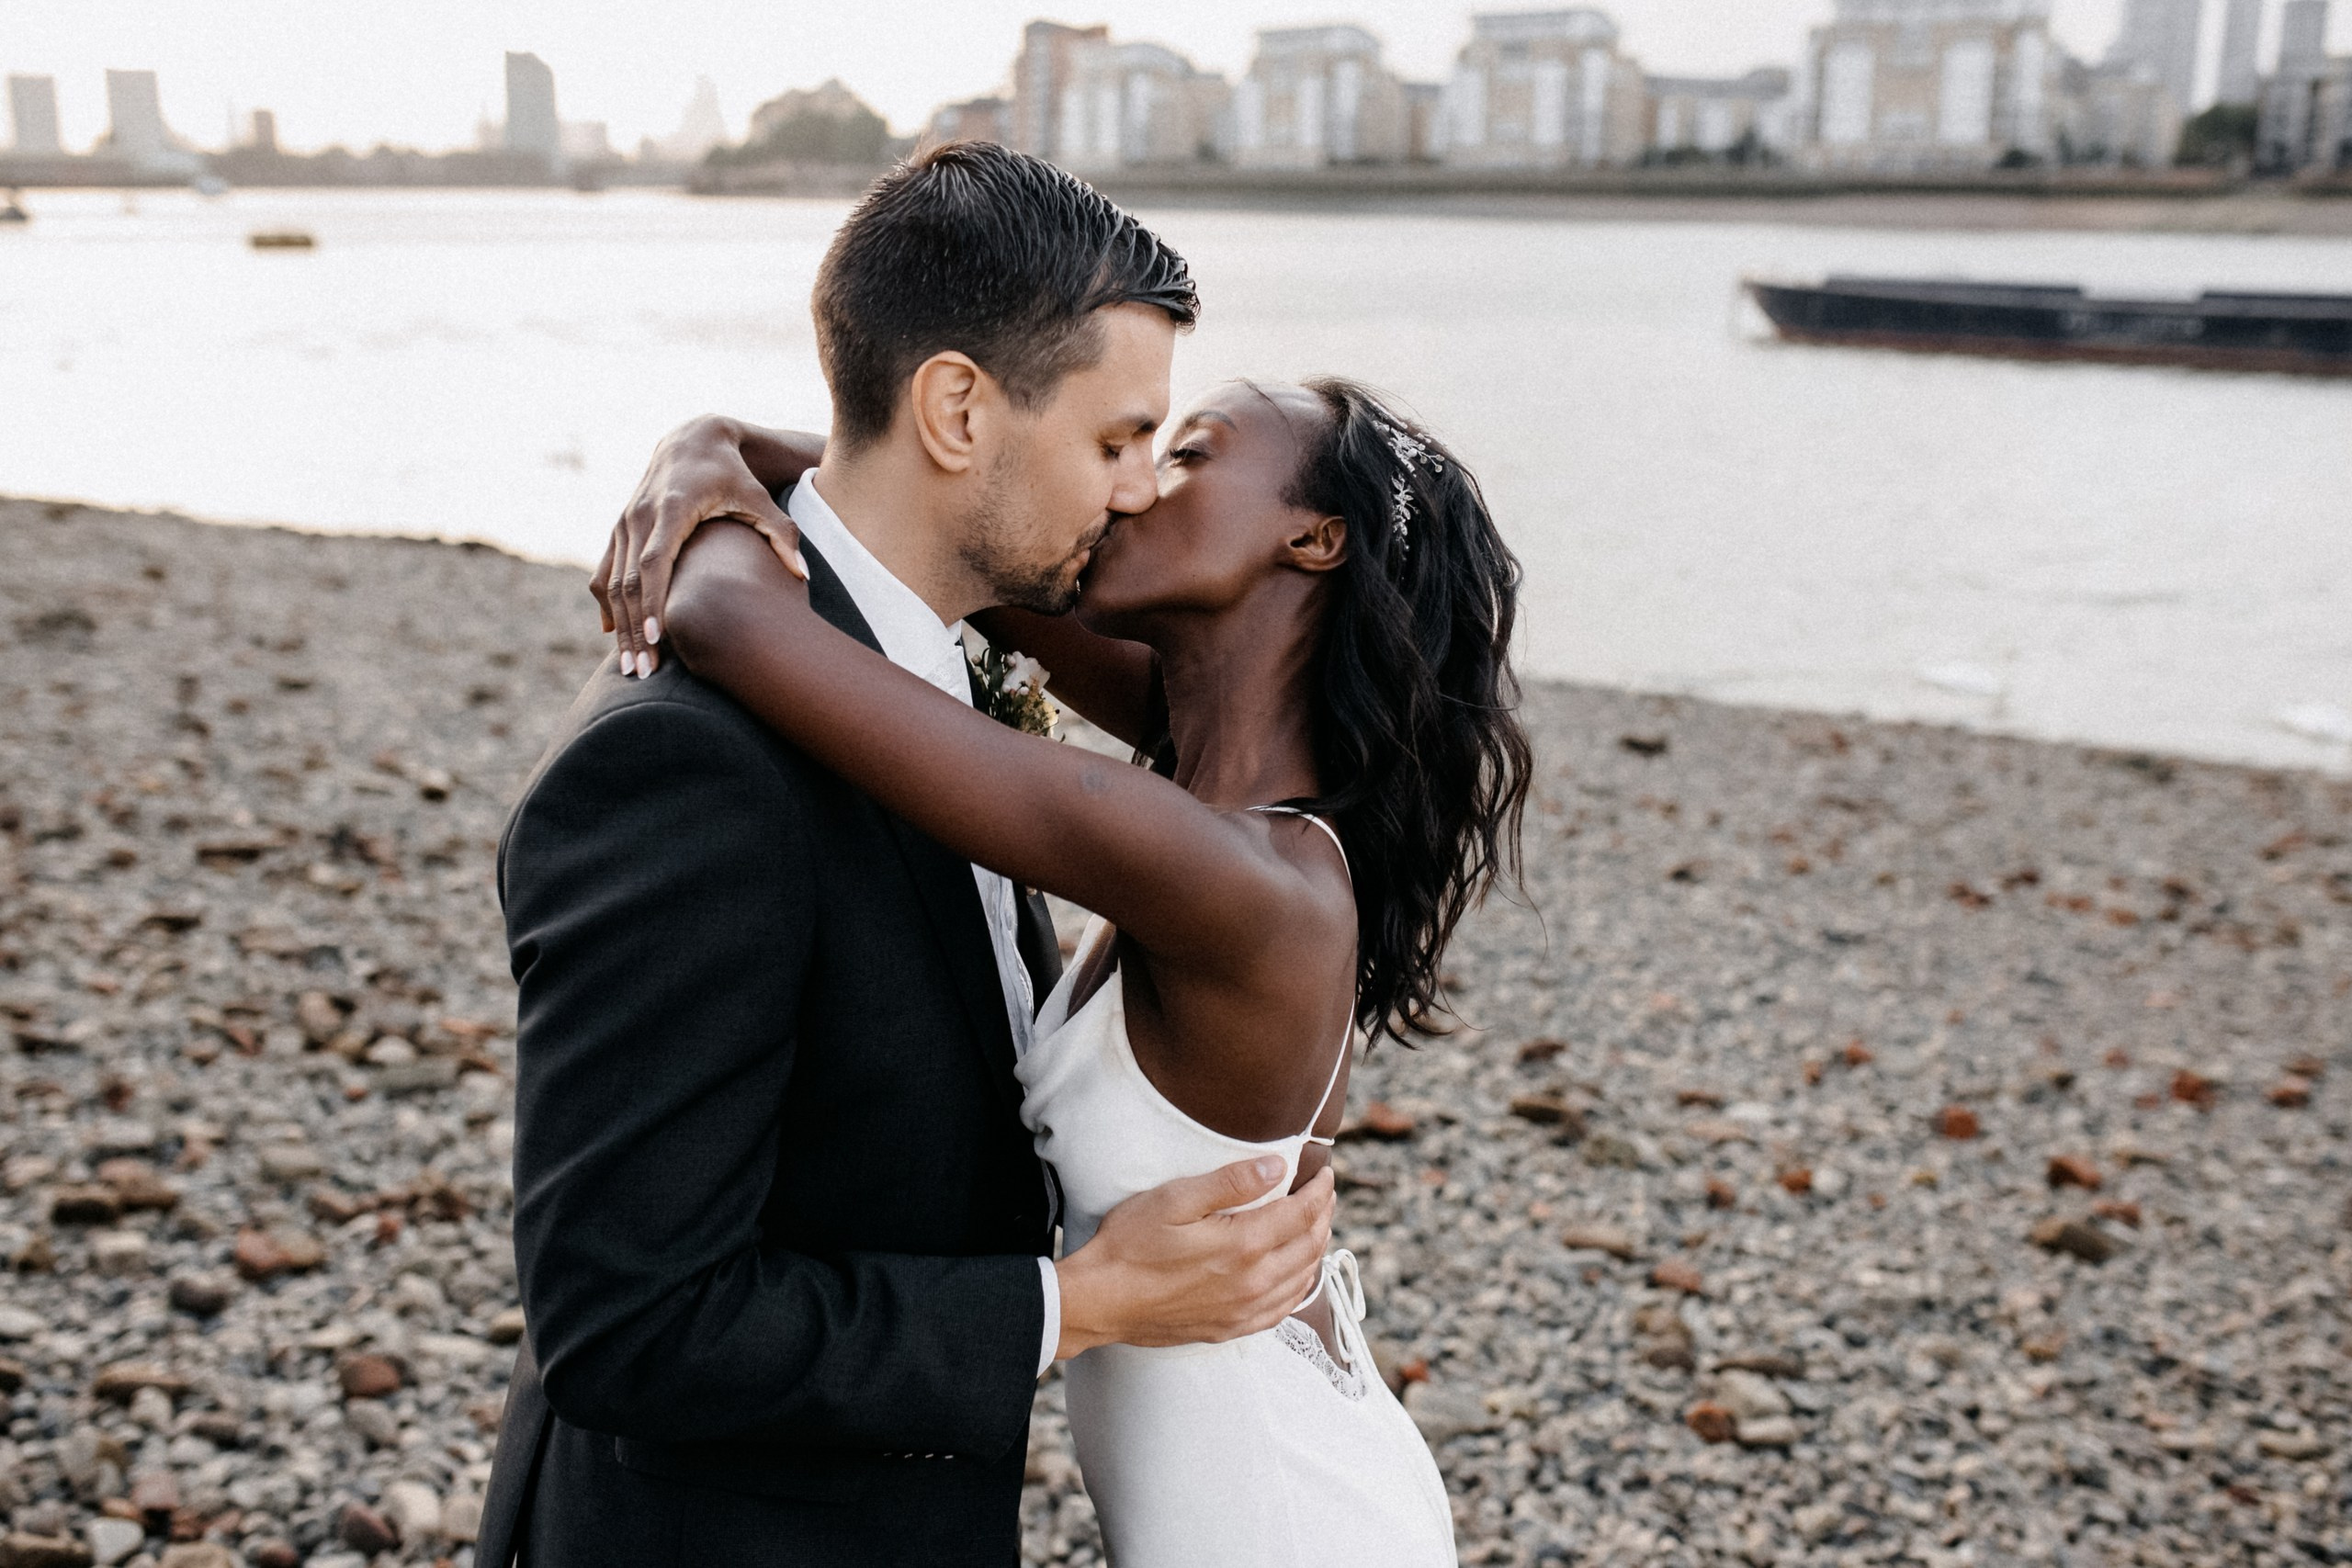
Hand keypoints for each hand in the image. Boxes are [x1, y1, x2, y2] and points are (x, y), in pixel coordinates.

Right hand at [594, 415, 813, 677]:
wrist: (693, 440)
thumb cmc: (732, 474)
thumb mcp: (760, 498)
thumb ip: (782, 534)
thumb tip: (803, 574)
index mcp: (671, 509)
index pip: (656, 562)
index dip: (654, 602)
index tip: (657, 639)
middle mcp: (640, 515)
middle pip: (629, 582)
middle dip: (634, 630)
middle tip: (643, 671)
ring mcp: (624, 522)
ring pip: (611, 582)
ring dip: (619, 626)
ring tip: (631, 666)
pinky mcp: (618, 529)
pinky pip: (605, 572)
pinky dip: (607, 605)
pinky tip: (614, 635)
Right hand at [1052, 1158, 1336, 1358]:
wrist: (1101, 1300)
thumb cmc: (1130, 1244)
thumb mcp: (1175, 1198)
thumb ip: (1231, 1182)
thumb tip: (1277, 1167)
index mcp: (1243, 1245)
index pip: (1301, 1213)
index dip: (1319, 1190)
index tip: (1324, 1173)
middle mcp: (1252, 1282)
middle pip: (1309, 1245)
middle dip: (1323, 1215)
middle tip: (1324, 1194)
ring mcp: (1243, 1310)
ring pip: (1302, 1278)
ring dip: (1316, 1249)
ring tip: (1316, 1225)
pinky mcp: (1231, 1329)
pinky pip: (1283, 1309)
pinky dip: (1300, 1285)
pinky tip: (1297, 1274)